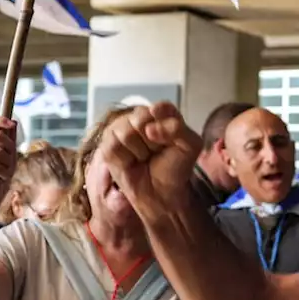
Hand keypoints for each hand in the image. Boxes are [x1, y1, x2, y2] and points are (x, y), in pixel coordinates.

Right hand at [0, 117, 17, 203]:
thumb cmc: (0, 174)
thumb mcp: (9, 155)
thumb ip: (10, 139)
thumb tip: (13, 121)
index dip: (0, 120)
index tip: (11, 124)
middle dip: (9, 147)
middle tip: (9, 160)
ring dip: (7, 163)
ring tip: (4, 171)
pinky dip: (3, 173)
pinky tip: (0, 177)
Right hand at [96, 102, 201, 218]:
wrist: (162, 191)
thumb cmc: (176, 167)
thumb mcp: (190, 146)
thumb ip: (178, 129)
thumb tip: (149, 129)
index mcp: (162, 114)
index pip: (161, 107)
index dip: (164, 119)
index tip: (169, 135)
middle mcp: (140, 117)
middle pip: (141, 117)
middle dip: (154, 140)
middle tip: (157, 151)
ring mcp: (121, 129)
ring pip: (126, 132)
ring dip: (141, 151)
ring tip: (145, 157)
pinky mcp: (108, 145)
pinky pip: (114, 146)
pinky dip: (126, 158)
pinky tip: (132, 162)